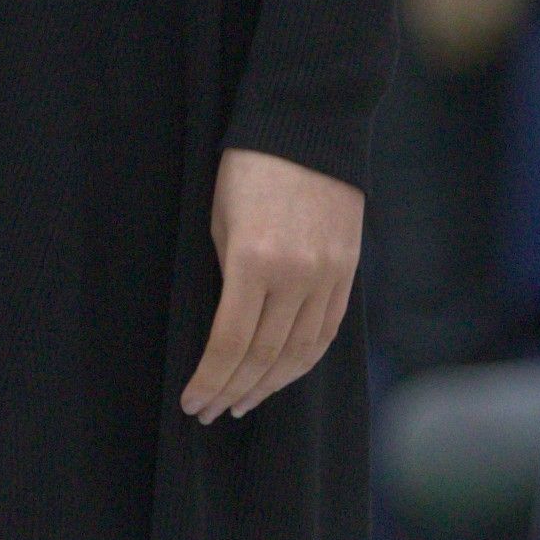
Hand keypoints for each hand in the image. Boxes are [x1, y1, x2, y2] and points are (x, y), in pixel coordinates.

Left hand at [183, 147, 363, 425]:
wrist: (308, 127)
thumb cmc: (247, 170)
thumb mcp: (220, 222)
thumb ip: (227, 280)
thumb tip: (225, 337)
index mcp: (253, 260)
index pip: (229, 343)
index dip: (209, 380)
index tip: (191, 402)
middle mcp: (296, 274)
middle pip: (263, 356)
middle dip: (232, 391)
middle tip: (210, 412)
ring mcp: (328, 275)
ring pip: (299, 352)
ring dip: (267, 385)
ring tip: (242, 403)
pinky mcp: (348, 271)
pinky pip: (326, 332)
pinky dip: (302, 362)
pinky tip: (281, 376)